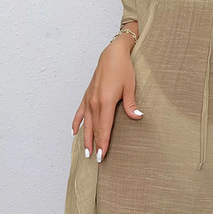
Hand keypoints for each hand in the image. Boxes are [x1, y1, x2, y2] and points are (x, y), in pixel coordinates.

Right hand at [71, 33, 142, 162]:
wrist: (112, 54)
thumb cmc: (123, 69)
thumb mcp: (130, 87)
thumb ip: (131, 104)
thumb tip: (138, 117)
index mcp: (106, 102)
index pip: (104, 128)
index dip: (103, 142)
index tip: (102, 155)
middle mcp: (95, 102)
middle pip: (93, 128)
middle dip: (94, 144)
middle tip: (94, 159)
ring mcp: (89, 99)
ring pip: (86, 123)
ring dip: (85, 138)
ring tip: (85, 151)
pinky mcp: (87, 95)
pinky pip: (79, 113)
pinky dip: (76, 123)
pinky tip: (74, 132)